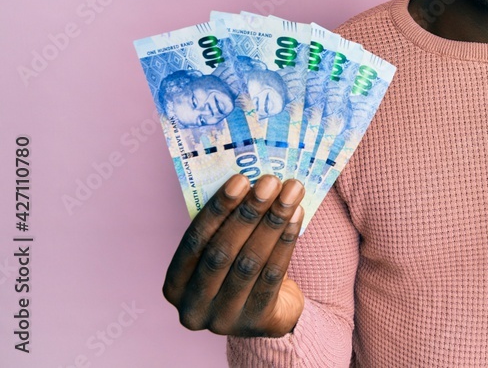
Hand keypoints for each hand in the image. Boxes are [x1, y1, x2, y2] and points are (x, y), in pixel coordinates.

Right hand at [163, 174, 305, 336]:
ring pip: (250, 262)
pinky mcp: (257, 322)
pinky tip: (297, 215)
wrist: (269, 313)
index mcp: (175, 285)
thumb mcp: (221, 252)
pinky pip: (273, 274)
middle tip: (270, 181)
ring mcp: (224, 319)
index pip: (194, 241)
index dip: (218, 209)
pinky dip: (286, 240)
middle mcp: (193, 307)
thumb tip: (251, 182)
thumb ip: (225, 226)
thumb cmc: (238, 269)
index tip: (240, 179)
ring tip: (290, 192)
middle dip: (248, 212)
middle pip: (222, 252)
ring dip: (272, 221)